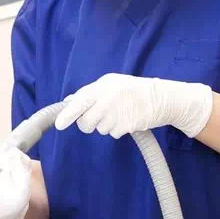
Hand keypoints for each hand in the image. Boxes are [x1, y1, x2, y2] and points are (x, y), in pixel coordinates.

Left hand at [54, 73, 212, 139]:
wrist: (160, 98)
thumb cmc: (131, 90)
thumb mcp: (110, 84)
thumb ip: (89, 93)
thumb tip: (68, 101)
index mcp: (102, 86)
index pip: (80, 101)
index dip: (68, 114)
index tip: (59, 125)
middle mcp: (108, 99)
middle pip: (85, 122)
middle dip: (88, 124)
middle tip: (99, 117)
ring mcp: (117, 114)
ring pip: (99, 129)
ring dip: (105, 125)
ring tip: (118, 113)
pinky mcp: (126, 126)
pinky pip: (113, 133)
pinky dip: (117, 129)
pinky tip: (126, 119)